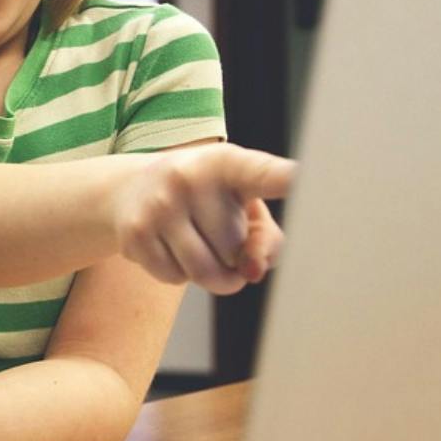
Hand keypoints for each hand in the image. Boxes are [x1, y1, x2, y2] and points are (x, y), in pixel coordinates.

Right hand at [112, 144, 293, 294]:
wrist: (130, 188)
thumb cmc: (205, 198)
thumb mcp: (242, 203)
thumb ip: (267, 238)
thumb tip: (252, 271)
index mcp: (228, 162)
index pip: (265, 174)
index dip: (290, 180)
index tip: (310, 178)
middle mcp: (189, 177)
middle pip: (236, 250)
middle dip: (233, 255)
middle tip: (217, 231)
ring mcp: (158, 205)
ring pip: (207, 273)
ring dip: (212, 275)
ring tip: (202, 248)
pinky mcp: (134, 233)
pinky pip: (175, 278)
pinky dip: (178, 273)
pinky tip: (170, 247)